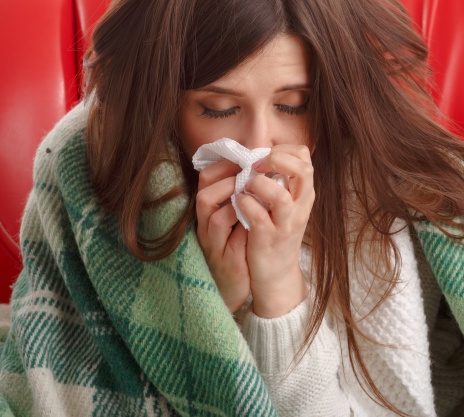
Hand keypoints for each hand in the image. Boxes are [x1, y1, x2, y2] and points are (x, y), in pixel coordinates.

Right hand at [195, 160, 249, 312]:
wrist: (237, 289)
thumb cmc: (239, 250)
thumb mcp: (238, 221)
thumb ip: (242, 198)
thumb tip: (259, 168)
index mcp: (209, 213)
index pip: (207, 179)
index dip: (224, 165)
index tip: (246, 159)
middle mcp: (204, 226)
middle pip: (204, 193)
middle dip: (227, 177)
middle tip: (250, 172)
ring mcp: (212, 243)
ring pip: (212, 211)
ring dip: (233, 196)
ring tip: (252, 191)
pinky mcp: (225, 259)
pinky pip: (226, 234)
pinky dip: (239, 220)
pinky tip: (255, 216)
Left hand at [237, 144, 313, 317]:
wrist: (277, 275)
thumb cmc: (276, 234)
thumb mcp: (285, 205)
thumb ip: (279, 181)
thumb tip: (259, 154)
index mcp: (304, 194)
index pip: (304, 157)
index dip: (282, 149)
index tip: (263, 156)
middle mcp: (300, 207)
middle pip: (303, 170)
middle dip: (276, 160)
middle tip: (256, 166)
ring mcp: (286, 224)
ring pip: (280, 196)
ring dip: (258, 185)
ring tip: (246, 186)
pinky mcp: (268, 239)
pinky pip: (257, 216)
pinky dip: (245, 204)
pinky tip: (238, 203)